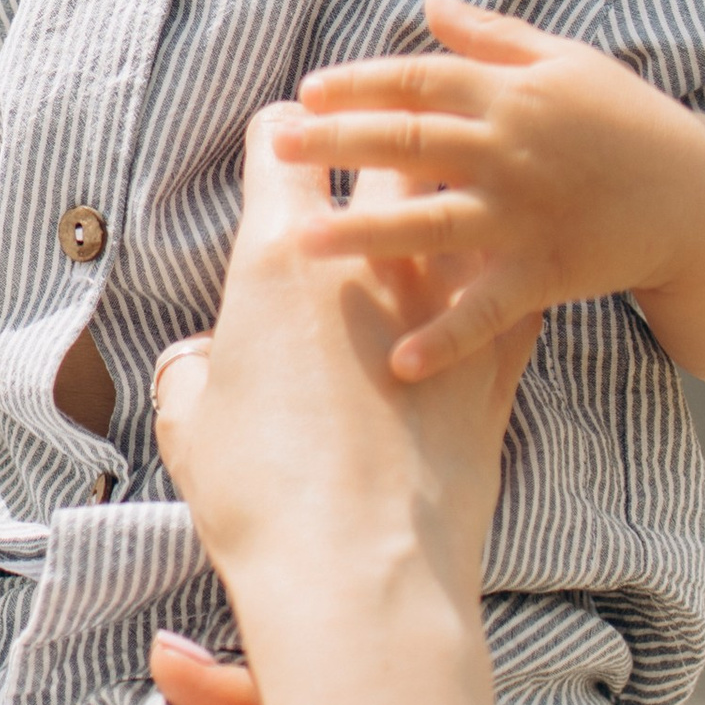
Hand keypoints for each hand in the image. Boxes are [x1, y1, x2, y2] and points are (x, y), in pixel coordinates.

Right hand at [149, 107, 534, 610]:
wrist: (360, 571)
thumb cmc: (260, 497)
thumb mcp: (190, 425)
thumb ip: (192, 372)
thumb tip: (201, 360)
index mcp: (279, 257)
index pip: (281, 145)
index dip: (280, 132)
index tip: (284, 138)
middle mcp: (368, 262)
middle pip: (385, 149)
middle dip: (377, 133)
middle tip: (373, 137)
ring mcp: (442, 307)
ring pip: (462, 205)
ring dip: (453, 192)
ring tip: (453, 187)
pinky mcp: (494, 364)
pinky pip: (513, 292)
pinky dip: (510, 274)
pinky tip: (514, 271)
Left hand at [270, 0, 704, 380]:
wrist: (698, 197)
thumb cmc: (624, 120)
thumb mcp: (563, 62)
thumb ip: (489, 37)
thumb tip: (429, 0)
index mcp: (510, 93)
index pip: (420, 81)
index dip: (362, 84)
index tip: (307, 93)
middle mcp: (509, 151)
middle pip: (411, 142)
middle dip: (340, 144)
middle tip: (278, 148)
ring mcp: (526, 215)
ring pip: (433, 224)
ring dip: (367, 235)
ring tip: (303, 242)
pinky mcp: (547, 272)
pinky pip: (489, 311)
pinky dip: (447, 337)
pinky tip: (400, 361)